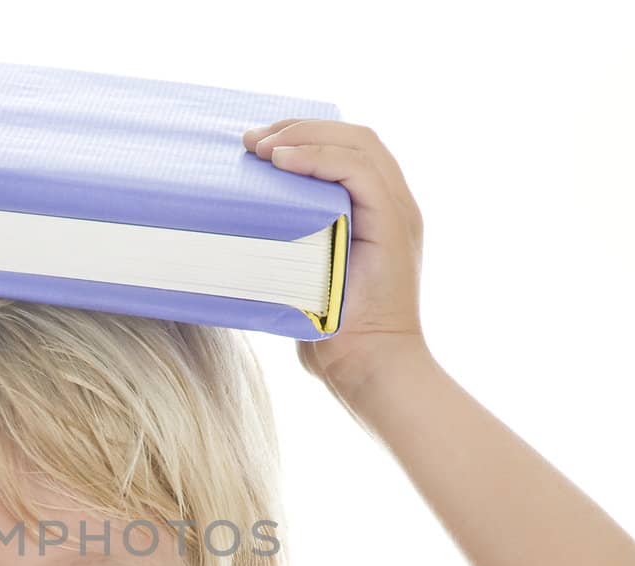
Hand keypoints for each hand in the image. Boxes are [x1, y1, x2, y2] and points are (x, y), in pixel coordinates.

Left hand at [243, 119, 428, 399]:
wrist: (368, 369)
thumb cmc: (330, 335)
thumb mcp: (300, 277)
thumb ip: (288, 246)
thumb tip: (236, 232)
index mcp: (375, 211)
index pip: (346, 150)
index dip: (303, 135)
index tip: (256, 143)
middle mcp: (392, 205)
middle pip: (353, 137)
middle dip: (298, 128)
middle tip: (250, 139)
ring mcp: (397, 213)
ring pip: (358, 144)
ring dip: (304, 136)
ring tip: (260, 146)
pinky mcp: (394, 225)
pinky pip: (358, 171)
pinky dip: (319, 157)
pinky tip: (282, 161)